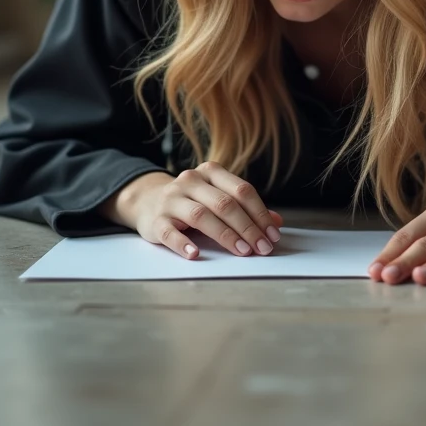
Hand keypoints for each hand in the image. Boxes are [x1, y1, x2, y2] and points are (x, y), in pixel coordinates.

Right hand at [125, 161, 283, 260]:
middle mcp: (191, 181)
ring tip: (242, 251)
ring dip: (224, 235)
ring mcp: (171, 199)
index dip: (260, 213)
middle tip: (262, 248)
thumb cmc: (192, 201)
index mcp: (211, 172)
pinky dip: (183, 243)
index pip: (241, 190)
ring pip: (201, 215)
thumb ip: (246, 209)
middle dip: (247, 227)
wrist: (148, 201)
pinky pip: (170, 232)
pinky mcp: (156, 219)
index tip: (273, 235)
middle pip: (224, 203)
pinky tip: (195, 253)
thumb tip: (277, 222)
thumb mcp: (218, 198)